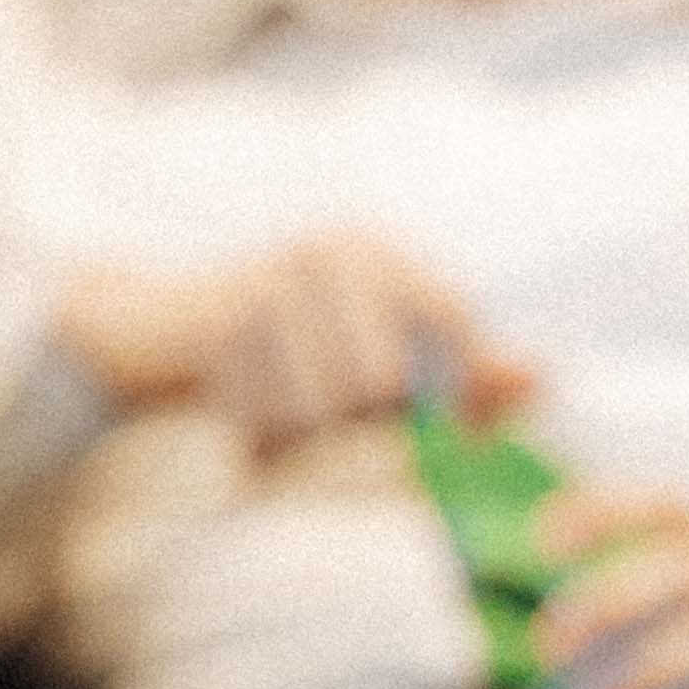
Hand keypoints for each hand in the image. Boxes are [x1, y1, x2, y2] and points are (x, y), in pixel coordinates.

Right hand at [57, 235, 522, 455]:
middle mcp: (338, 248)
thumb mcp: (366, 363)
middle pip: (390, 383)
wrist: (143, 337)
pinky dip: (258, 440)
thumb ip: (458, 376)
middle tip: (307, 422)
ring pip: (332, 405)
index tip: (386, 420)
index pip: (451, 333)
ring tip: (270, 426)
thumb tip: (545, 378)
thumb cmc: (270, 361)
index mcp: (382, 253)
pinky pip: (274, 411)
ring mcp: (281, 276)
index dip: (433, 395)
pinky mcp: (230, 315)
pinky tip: (236, 425)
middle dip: (350, 425)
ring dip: (300, 439)